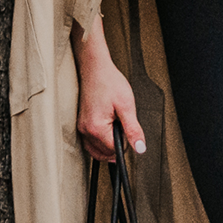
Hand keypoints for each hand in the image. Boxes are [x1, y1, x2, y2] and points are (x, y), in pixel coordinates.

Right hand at [72, 20, 144, 162]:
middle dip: (117, 144)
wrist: (96, 69)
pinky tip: (108, 130)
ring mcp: (81, 128)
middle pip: (105, 153)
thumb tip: (140, 148)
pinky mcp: (81, 124)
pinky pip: (91, 143)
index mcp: (97, 128)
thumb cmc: (110, 83)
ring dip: (108, 145)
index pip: (114, 151)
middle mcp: (86, 130)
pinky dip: (100, 142)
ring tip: (116, 126)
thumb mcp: (127, 106)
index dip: (127, 142)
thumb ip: (133, 130)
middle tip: (123, 126)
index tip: (129, 129)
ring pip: (97, 150)